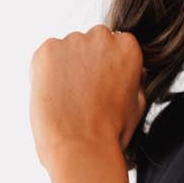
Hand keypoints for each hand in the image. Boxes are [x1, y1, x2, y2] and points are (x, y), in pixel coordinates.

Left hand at [29, 24, 145, 168]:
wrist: (81, 146)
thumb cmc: (111, 132)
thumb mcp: (137, 103)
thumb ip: (134, 80)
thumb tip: (135, 72)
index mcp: (128, 46)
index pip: (115, 45)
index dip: (107, 67)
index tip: (102, 85)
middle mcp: (101, 37)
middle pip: (91, 42)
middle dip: (88, 62)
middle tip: (84, 93)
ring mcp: (72, 41)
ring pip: (67, 49)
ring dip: (66, 67)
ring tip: (68, 98)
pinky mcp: (47, 50)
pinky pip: (47, 56)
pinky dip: (47, 72)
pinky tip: (54, 95)